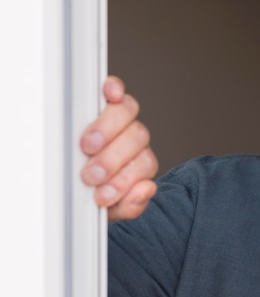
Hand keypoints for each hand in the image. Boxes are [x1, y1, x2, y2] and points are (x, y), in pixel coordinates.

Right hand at [80, 76, 158, 220]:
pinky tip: (111, 93)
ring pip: (126, 113)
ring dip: (107, 130)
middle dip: (113, 159)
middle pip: (137, 137)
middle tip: (92, 174)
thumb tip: (147, 189)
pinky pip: (115, 89)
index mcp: (138, 163)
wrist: (76, 184)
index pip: (145, 163)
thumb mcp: (110, 207)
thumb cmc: (93, 190)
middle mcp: (133, 139)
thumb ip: (131, 204)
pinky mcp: (102, 100)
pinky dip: (115, 89)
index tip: (103, 194)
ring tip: (87, 147)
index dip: (126, 178)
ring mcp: (119, 118)